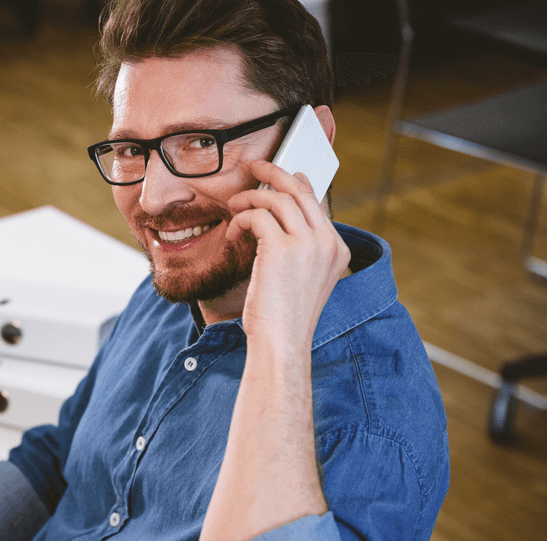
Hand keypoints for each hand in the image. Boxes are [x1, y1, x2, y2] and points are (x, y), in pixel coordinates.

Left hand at [226, 159, 349, 353]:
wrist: (281, 342)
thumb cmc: (284, 317)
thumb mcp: (302, 279)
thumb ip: (300, 250)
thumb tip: (279, 220)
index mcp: (337, 250)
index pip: (317, 204)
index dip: (297, 184)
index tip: (281, 176)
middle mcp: (327, 243)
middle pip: (300, 190)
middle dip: (274, 173)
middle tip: (254, 167)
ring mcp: (308, 244)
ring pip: (277, 199)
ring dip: (250, 197)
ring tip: (234, 205)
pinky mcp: (282, 249)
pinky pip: (257, 216)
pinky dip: (241, 219)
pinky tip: (233, 232)